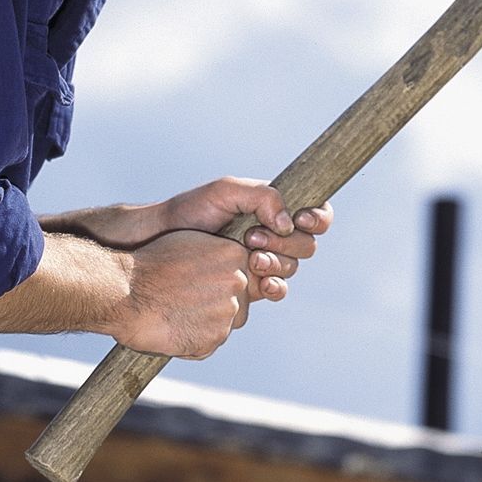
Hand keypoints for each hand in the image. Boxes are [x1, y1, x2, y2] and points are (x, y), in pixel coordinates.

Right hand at [112, 230, 250, 359]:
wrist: (122, 291)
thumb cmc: (148, 265)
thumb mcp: (188, 244)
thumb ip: (216, 256)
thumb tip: (229, 267)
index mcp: (234, 254)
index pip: (241, 277)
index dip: (218, 285)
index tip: (197, 288)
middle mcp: (238, 282)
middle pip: (239, 303)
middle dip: (215, 307)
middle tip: (184, 304)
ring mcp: (228, 312)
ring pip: (224, 326)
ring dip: (204, 326)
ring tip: (175, 316)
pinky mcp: (214, 338)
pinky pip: (209, 345)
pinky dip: (193, 343)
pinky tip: (172, 330)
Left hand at [161, 177, 332, 303]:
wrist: (164, 240)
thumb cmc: (194, 210)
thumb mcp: (227, 191)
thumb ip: (263, 196)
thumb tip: (287, 223)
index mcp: (276, 210)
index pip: (316, 215)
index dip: (318, 219)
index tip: (299, 219)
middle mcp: (276, 236)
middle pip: (306, 245)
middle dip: (285, 244)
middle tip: (253, 238)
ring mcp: (266, 261)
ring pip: (292, 268)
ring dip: (276, 264)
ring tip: (249, 258)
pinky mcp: (252, 284)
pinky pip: (277, 290)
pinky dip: (275, 288)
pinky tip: (262, 285)